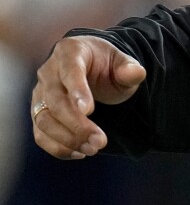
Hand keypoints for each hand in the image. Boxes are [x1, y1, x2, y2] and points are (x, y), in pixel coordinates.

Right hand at [31, 37, 145, 159]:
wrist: (91, 69)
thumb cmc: (107, 65)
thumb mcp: (122, 62)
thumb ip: (129, 68)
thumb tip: (136, 73)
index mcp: (70, 52)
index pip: (70, 72)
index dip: (78, 91)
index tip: (89, 111)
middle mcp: (49, 72)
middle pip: (54, 101)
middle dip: (76, 124)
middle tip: (100, 141)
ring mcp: (39, 93)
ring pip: (43, 120)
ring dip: (67, 139)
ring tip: (94, 148)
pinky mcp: (38, 113)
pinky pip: (40, 134)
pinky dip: (57, 147)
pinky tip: (79, 152)